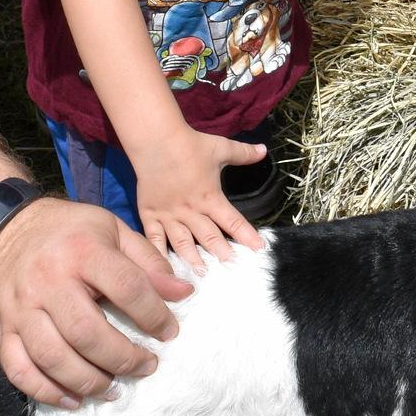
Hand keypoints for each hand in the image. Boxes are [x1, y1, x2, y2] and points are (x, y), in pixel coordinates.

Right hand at [0, 196, 189, 407]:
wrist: (2, 230)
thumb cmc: (67, 232)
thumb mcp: (112, 230)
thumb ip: (148, 262)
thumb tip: (184, 294)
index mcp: (81, 251)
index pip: (126, 287)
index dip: (154, 315)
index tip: (170, 333)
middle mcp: (48, 280)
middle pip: (87, 333)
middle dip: (123, 358)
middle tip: (146, 367)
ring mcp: (21, 308)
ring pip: (53, 358)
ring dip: (89, 382)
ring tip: (114, 388)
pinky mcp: (3, 329)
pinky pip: (19, 370)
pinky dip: (47, 392)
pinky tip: (74, 399)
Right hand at [133, 125, 268, 267]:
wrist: (155, 140)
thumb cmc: (190, 145)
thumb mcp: (221, 148)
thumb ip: (244, 153)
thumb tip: (265, 150)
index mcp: (210, 197)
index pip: (233, 221)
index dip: (247, 236)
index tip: (259, 249)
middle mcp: (191, 210)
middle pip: (209, 236)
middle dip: (222, 253)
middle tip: (231, 268)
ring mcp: (169, 215)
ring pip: (182, 242)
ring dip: (193, 258)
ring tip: (201, 274)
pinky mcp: (150, 215)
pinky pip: (154, 239)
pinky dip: (158, 254)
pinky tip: (163, 268)